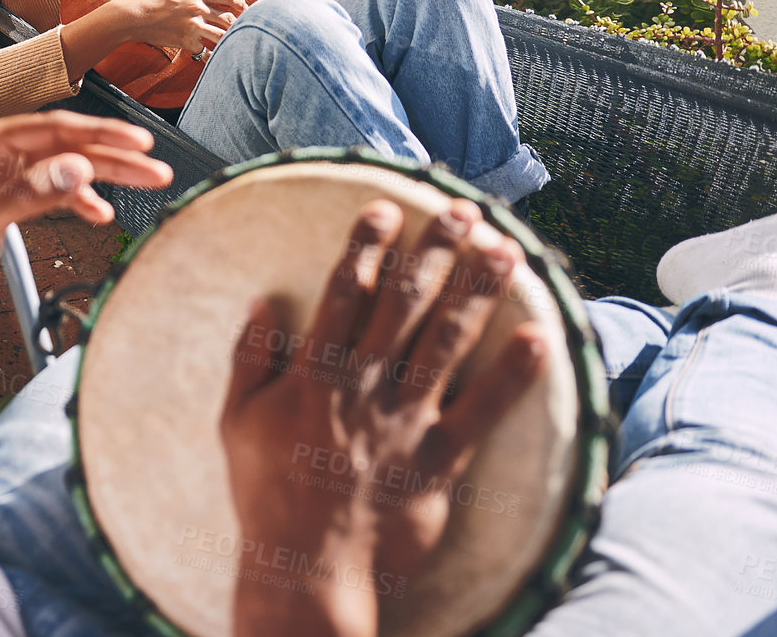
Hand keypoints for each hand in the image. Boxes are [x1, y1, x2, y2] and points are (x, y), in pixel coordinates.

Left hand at [0, 113, 171, 325]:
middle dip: (112, 155)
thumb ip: (28, 195)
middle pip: (62, 144)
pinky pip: (42, 185)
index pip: (53, 130)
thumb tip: (77, 168)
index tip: (142, 144)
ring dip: (97, 177)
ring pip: (57, 164)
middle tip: (156, 168)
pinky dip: (69, 197)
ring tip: (141, 184)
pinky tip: (95, 211)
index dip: (103, 136)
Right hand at [118, 0, 247, 56]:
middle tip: (245, 31)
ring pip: (221, 36)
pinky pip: (203, 50)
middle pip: (229, 18)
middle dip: (239, 25)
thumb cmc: (151, 0)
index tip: (246, 9)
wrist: (134, 15)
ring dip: (229, 41)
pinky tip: (209, 58)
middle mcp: (198, 8)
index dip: (242, 3)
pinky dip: (207, 55)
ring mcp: (193, 25)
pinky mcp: (186, 40)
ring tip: (233, 46)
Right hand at [221, 199, 546, 636]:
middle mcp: (363, 387)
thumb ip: (250, 360)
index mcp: (314, 374)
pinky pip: (481, 412)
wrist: (305, 567)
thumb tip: (263, 304)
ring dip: (478, 292)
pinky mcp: (438, 461)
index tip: (387, 208)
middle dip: (436, 251)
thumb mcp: (237, 422)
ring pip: (447, 343)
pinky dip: (512, 376)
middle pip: (405, 304)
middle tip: (462, 210)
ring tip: (506, 250)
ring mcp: (404, 422)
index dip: (368, 246)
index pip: (345, 292)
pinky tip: (539, 338)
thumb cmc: (266, 493)